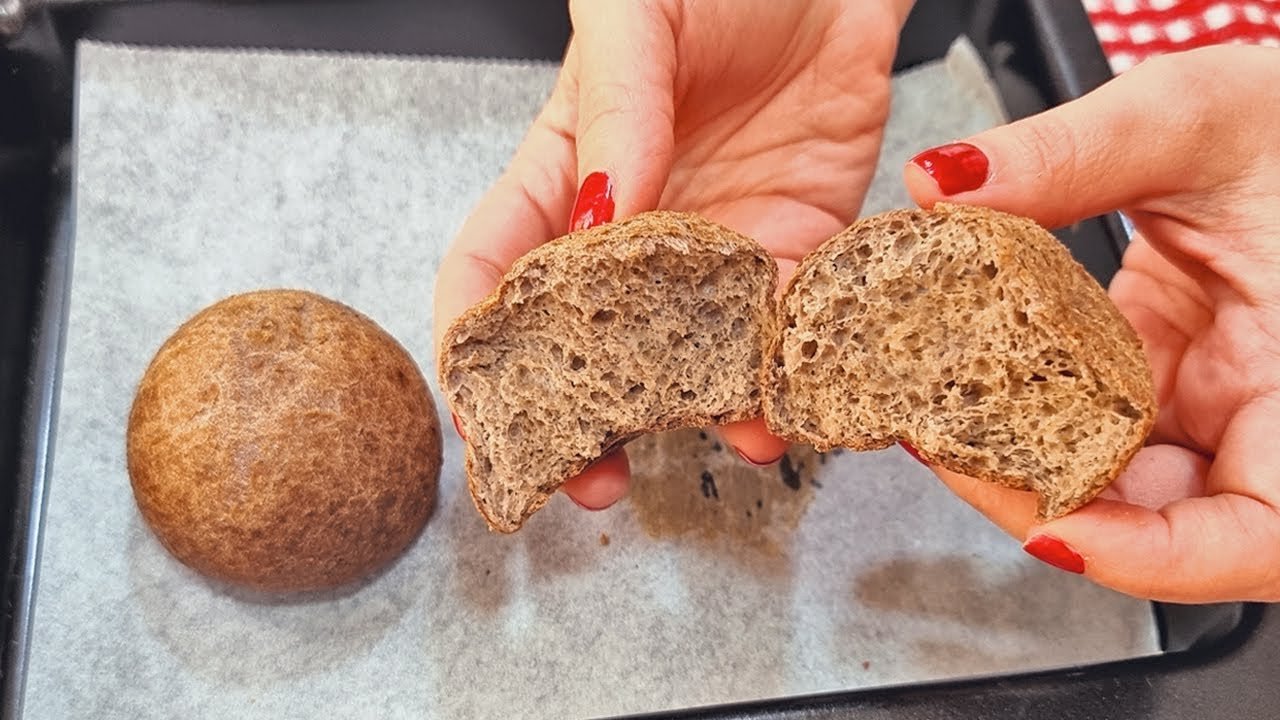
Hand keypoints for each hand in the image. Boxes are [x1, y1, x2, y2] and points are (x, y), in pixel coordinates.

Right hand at [435, 0, 912, 509]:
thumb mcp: (633, 16)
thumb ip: (611, 116)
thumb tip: (595, 223)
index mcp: (565, 172)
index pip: (491, 269)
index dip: (474, 347)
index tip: (481, 419)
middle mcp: (635, 227)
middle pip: (589, 343)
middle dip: (586, 420)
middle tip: (594, 481)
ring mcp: (717, 245)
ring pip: (694, 354)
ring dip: (707, 409)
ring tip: (733, 437)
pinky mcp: (798, 244)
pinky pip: (788, 322)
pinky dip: (791, 367)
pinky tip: (796, 395)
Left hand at [903, 45, 1279, 601]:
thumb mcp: (1197, 118)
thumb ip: (1072, 154)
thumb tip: (945, 184)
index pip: (1257, 536)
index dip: (1151, 557)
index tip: (1050, 531)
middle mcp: (1268, 414)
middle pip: (1168, 524)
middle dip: (1048, 506)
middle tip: (949, 451)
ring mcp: (1218, 402)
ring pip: (1123, 484)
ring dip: (1030, 464)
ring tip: (945, 418)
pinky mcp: (1173, 376)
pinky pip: (1101, 424)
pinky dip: (1034, 413)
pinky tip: (975, 380)